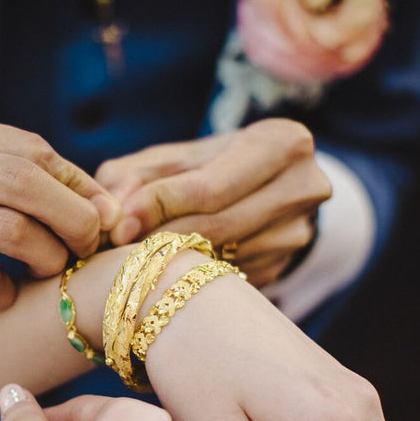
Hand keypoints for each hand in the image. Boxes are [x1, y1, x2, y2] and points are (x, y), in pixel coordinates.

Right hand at [0, 107, 120, 316]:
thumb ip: (20, 179)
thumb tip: (108, 208)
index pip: (32, 151)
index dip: (80, 187)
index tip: (106, 219)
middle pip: (22, 182)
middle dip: (73, 218)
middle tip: (90, 246)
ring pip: (5, 230)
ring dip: (46, 256)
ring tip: (52, 271)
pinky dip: (3, 293)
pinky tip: (2, 297)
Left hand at [95, 119, 329, 286]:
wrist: (259, 187)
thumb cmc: (202, 167)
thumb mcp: (169, 160)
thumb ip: (133, 178)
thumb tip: (116, 219)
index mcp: (280, 142)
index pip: (209, 187)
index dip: (158, 207)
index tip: (118, 226)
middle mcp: (304, 186)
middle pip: (218, 227)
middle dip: (161, 239)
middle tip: (119, 248)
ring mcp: (298, 232)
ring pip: (222, 258)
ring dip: (173, 261)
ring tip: (138, 255)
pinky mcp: (285, 265)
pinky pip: (227, 278)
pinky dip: (192, 275)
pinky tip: (172, 265)